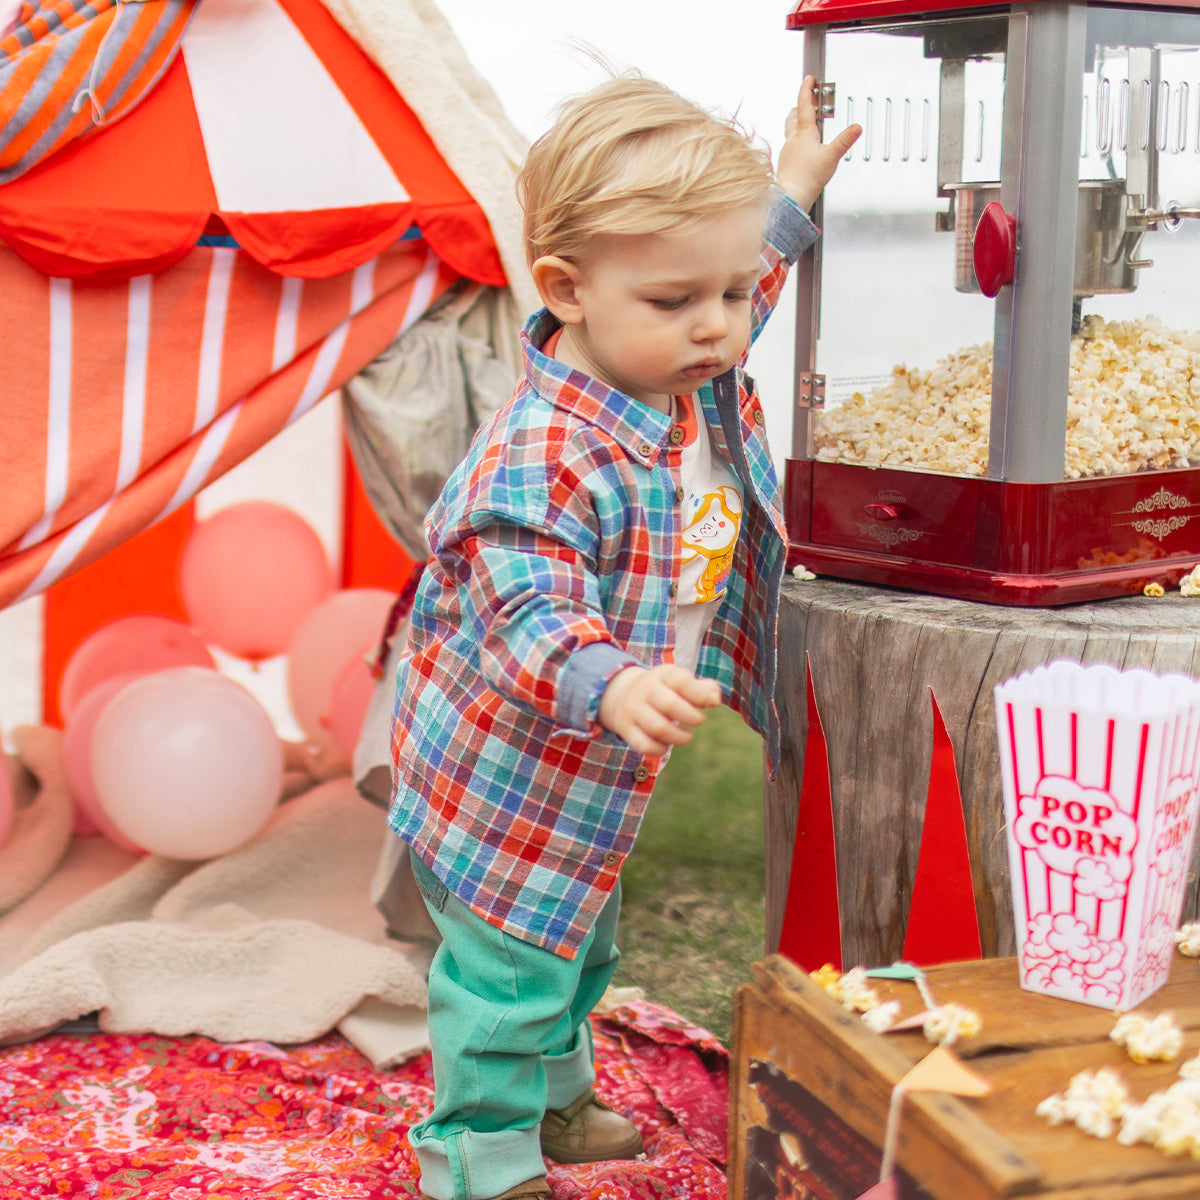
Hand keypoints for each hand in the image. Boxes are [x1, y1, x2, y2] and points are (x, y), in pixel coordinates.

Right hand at [598, 665, 720, 756]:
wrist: (622, 694)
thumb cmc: (664, 690)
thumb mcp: (681, 681)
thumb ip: (704, 688)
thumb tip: (714, 700)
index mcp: (662, 675)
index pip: (681, 681)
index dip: (700, 695)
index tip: (709, 703)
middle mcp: (644, 690)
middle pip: (670, 705)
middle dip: (692, 717)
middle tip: (698, 720)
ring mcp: (633, 710)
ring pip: (657, 728)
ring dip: (679, 737)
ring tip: (686, 736)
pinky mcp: (626, 729)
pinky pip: (644, 745)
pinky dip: (660, 749)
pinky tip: (666, 744)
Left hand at [775, 76, 861, 210]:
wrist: (791, 197)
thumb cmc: (807, 178)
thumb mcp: (831, 157)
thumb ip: (845, 141)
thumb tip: (857, 127)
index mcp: (803, 134)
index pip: (804, 105)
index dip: (806, 90)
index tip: (808, 79)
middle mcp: (792, 141)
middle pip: (793, 117)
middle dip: (800, 107)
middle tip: (807, 101)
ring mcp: (788, 152)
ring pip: (790, 131)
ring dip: (796, 123)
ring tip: (805, 123)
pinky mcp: (786, 165)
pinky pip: (790, 147)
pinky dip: (796, 142)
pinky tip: (802, 150)